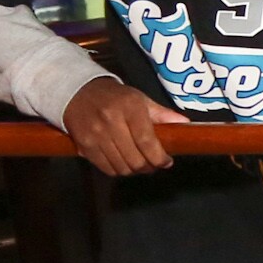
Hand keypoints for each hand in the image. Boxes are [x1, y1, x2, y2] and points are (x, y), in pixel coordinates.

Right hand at [64, 75, 189, 175]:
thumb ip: (162, 114)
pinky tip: (123, 163)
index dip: (159, 158)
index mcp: (130, 108)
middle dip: (149, 167)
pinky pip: (106, 168)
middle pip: (135, 159)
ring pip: (122, 167)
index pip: (147, 142)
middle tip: (153, 164)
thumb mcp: (140, 99)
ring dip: (134, 170)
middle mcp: (112, 121)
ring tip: (139, 164)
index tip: (166, 162)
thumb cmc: (114, 97)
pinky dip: (118, 170)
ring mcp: (96, 134)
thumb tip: (185, 125)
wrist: (77, 91)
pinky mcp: (85, 145)